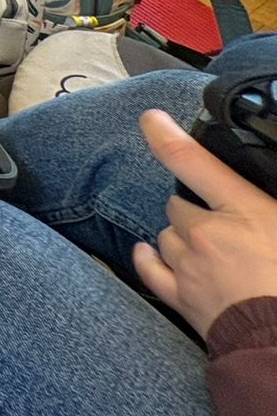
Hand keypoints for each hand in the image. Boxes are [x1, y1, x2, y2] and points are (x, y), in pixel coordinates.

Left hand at [132, 109, 276, 339]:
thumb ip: (266, 207)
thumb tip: (256, 209)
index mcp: (242, 211)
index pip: (192, 160)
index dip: (165, 134)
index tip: (150, 117)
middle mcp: (205, 233)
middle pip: (179, 204)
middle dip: (195, 208)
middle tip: (226, 225)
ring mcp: (188, 266)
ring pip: (166, 235)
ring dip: (181, 237)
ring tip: (210, 249)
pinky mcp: (181, 297)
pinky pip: (150, 268)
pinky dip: (150, 258)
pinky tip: (152, 253)